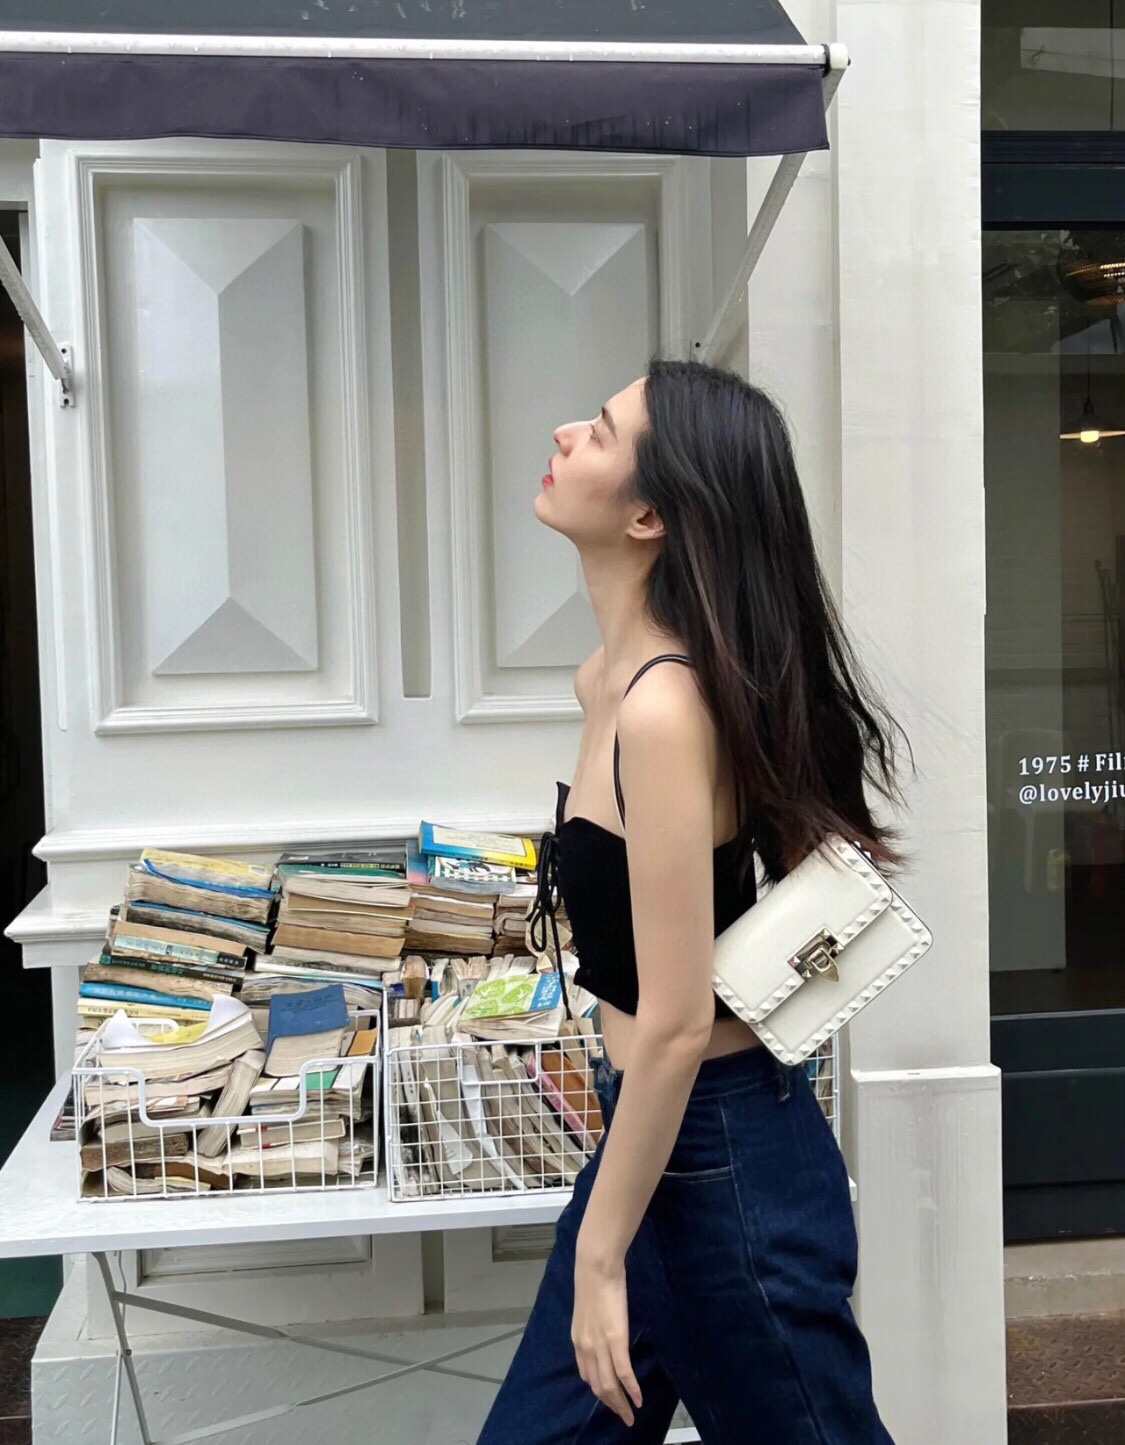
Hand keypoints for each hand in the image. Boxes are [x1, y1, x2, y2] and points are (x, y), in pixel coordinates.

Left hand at [571, 1247, 642, 1425]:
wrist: (596, 1266)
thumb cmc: (594, 1280)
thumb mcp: (588, 1309)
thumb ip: (592, 1326)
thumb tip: (601, 1332)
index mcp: (578, 1340)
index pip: (587, 1375)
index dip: (599, 1390)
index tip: (610, 1399)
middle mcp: (586, 1348)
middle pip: (598, 1386)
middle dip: (611, 1404)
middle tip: (624, 1417)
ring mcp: (600, 1345)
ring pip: (609, 1384)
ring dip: (621, 1404)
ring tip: (631, 1415)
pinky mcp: (615, 1339)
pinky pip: (623, 1372)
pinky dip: (631, 1389)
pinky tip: (639, 1399)